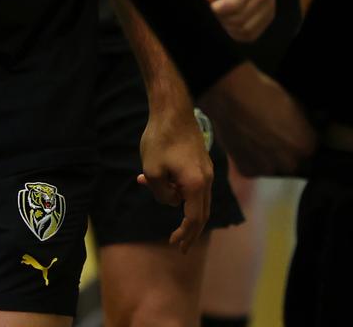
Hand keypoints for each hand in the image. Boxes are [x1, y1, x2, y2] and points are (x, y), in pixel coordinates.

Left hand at [138, 104, 212, 252]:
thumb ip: (161, 194)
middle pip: (201, 213)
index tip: (175, 245)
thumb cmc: (160, 139)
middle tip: (178, 244)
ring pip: (196, 197)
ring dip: (177, 201)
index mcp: (196, 185)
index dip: (185, 235)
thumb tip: (170, 200)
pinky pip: (192, 182)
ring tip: (148, 185)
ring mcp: (206, 169)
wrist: (172, 109)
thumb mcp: (152, 171)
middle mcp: (206, 179)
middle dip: (189, 230)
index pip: (194, 219)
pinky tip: (155, 175)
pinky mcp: (200, 160)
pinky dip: (178, 186)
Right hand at [200, 63, 317, 176]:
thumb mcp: (294, 104)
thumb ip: (301, 124)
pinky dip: (249, 159)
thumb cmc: (262, 92)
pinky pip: (253, 168)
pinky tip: (244, 142)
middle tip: (271, 135)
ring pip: (272, 168)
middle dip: (285, 152)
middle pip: (293, 163)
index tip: (290, 133)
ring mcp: (269, 169)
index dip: (298, 140)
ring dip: (267, 158)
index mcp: (306, 146)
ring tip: (255, 138)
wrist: (231, 94)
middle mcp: (291, 162)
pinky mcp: (248, 170)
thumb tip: (303, 129)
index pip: (310, 150)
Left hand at [202, 0, 276, 40]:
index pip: (231, 4)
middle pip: (237, 20)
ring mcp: (268, 8)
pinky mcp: (269, 17)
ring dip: (229, 26)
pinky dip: (238, 32)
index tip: (212, 2)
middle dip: (221, 17)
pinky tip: (232, 20)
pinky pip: (251, 35)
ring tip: (224, 13)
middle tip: (217, 7)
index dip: (216, 7)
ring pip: (244, 31)